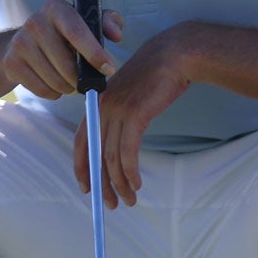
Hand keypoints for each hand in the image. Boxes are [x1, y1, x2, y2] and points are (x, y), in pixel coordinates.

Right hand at [4, 0, 124, 98]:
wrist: (24, 41)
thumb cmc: (65, 32)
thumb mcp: (87, 21)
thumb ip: (108, 22)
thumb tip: (116, 35)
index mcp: (56, 8)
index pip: (77, 33)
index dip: (95, 54)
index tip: (108, 69)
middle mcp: (35, 22)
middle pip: (67, 65)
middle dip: (82, 79)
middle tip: (86, 80)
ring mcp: (20, 43)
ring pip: (56, 81)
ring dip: (69, 87)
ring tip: (69, 79)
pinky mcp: (11, 64)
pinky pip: (42, 90)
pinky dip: (54, 93)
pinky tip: (54, 82)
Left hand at [73, 25, 196, 206]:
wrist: (175, 55)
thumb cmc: (157, 73)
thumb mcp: (131, 92)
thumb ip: (120, 112)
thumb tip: (119, 139)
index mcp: (98, 102)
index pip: (82, 140)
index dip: (82, 166)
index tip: (86, 187)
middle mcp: (102, 107)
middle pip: (94, 154)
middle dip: (101, 183)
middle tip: (109, 203)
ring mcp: (117, 111)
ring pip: (111, 158)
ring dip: (119, 183)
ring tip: (129, 199)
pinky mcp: (135, 115)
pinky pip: (127, 152)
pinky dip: (130, 172)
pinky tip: (136, 183)